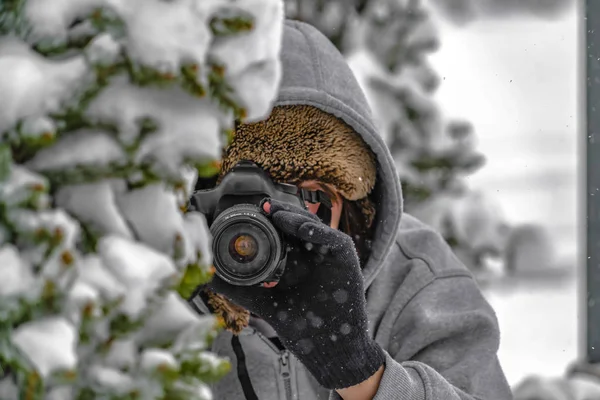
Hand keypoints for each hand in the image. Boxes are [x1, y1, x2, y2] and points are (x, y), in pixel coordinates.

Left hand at [207, 199, 384, 389]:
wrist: (330, 350)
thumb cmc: (303, 328)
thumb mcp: (266, 303)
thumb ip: (242, 289)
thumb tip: (210, 279)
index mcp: (297, 261)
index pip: (283, 232)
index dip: (268, 220)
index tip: (250, 212)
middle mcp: (314, 254)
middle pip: (297, 224)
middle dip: (280, 212)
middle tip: (261, 206)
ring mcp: (330, 256)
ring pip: (314, 226)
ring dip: (295, 217)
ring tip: (275, 213)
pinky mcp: (346, 260)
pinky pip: (334, 239)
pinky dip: (318, 231)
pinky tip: (301, 230)